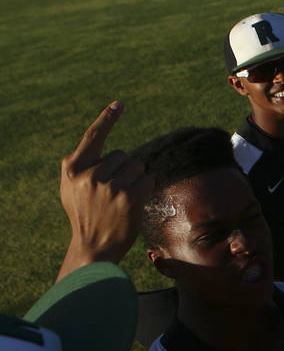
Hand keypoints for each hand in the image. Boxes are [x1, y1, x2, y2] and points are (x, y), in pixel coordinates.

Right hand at [58, 101, 153, 280]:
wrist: (93, 246)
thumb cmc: (84, 215)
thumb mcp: (69, 189)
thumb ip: (80, 167)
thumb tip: (98, 144)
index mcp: (73, 169)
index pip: (93, 137)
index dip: (106, 119)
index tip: (119, 104)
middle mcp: (89, 174)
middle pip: (123, 155)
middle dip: (124, 169)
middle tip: (113, 192)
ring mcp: (109, 185)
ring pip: (137, 166)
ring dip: (136, 179)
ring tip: (122, 199)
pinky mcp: (129, 196)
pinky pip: (147, 181)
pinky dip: (145, 190)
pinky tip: (133, 205)